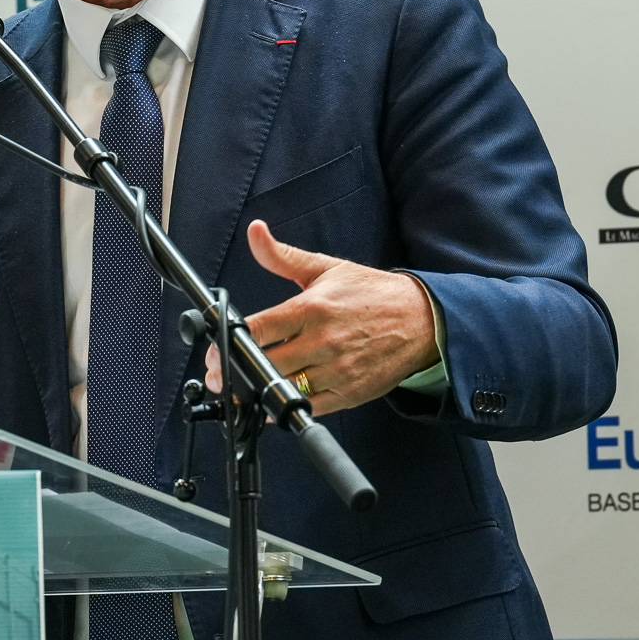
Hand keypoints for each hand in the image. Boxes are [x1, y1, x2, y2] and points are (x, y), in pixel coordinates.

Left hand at [203, 220, 439, 415]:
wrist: (421, 320)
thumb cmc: (371, 294)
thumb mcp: (326, 268)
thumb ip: (283, 256)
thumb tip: (255, 231)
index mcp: (314, 308)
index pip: (261, 327)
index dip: (232, 339)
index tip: (217, 344)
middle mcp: (324, 341)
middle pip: (268, 363)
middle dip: (236, 370)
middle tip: (217, 372)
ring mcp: (337, 370)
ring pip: (285, 389)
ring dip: (258, 391)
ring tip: (239, 387)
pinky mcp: (348, 393)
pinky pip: (308, 408)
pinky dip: (286, 408)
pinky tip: (272, 401)